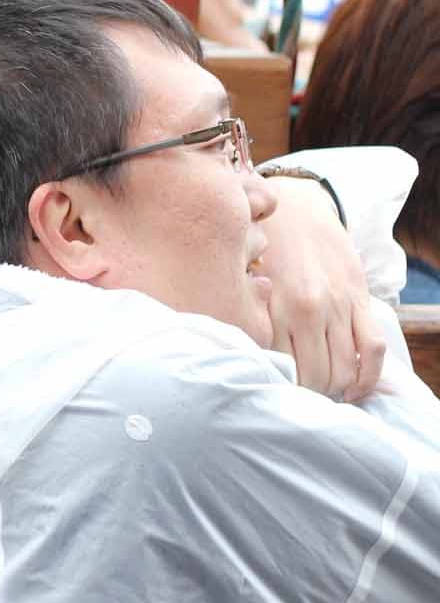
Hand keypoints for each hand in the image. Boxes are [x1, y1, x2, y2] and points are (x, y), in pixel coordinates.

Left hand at [259, 176, 386, 401]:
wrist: (296, 203)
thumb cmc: (257, 245)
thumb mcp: (238, 279)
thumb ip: (242, 317)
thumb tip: (231, 359)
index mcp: (269, 305)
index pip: (274, 369)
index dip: (272, 390)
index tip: (266, 395)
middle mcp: (305, 308)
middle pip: (311, 377)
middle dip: (305, 396)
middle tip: (295, 398)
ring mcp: (336, 305)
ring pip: (342, 370)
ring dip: (334, 390)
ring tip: (321, 394)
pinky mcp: (360, 299)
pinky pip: (373, 349)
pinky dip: (367, 377)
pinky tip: (354, 388)